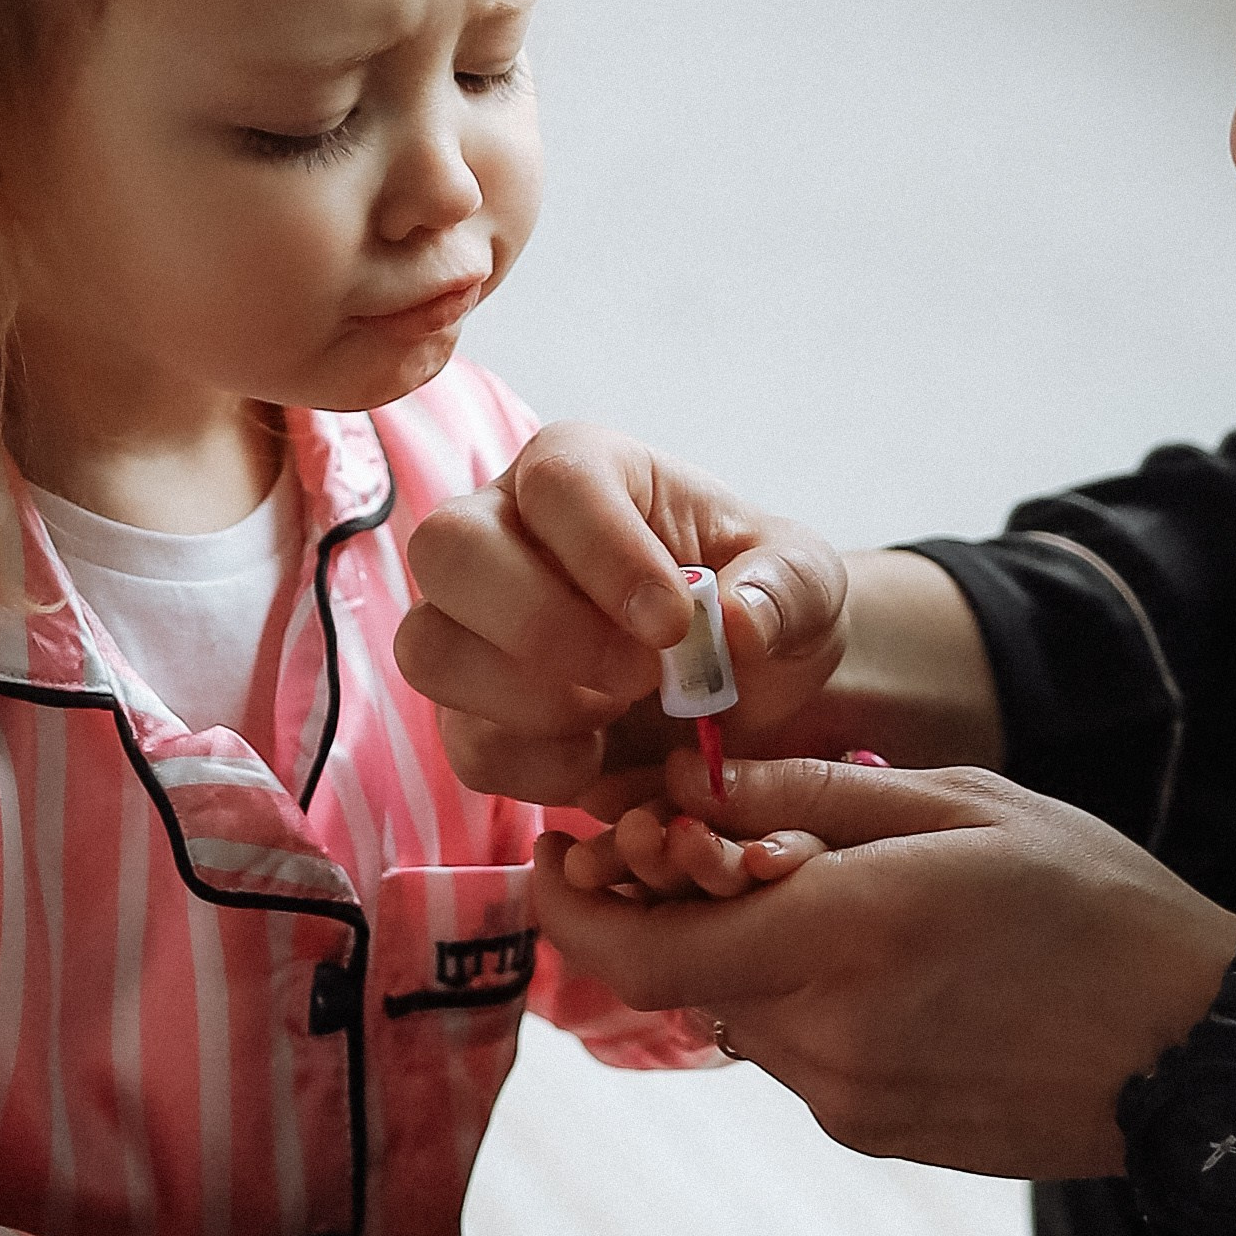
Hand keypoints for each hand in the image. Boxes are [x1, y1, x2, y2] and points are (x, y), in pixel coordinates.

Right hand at [397, 423, 849, 808]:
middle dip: (543, 627)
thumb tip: (735, 619)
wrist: (750, 695)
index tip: (675, 623)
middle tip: (640, 677)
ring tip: (618, 713)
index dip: (608, 555)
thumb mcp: (805, 583)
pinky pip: (465, 744)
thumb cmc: (762, 605)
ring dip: (529, 701)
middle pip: (447, 550)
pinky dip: (538, 766)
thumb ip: (786, 589)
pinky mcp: (471, 712)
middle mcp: (501, 531)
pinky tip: (602, 755)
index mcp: (580, 470)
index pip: (555, 482)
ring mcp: (470, 625)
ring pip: (430, 650)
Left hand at [531, 751, 1235, 1174]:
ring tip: (844, 904)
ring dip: (749, 957)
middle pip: (683, 979)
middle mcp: (832, 1032)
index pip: (645, 950)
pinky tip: (895, 969)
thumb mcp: (964, 804)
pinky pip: (799, 1056)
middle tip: (700, 848)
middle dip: (673, 912)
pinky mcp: (876, 1135)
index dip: (573, 909)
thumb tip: (688, 785)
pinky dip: (807, 1001)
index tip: (557, 855)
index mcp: (850, 933)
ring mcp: (851, 1099)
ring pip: (739, 1016)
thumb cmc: (1100, 906)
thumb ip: (813, 798)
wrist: (1205, 1057)